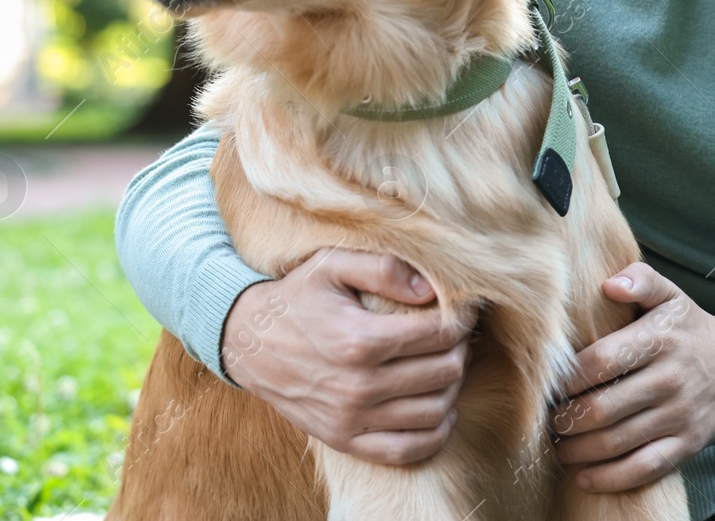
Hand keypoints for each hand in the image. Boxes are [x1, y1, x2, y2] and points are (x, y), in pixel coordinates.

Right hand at [220, 246, 477, 464]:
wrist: (248, 343)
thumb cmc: (297, 298)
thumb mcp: (332, 265)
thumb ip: (384, 268)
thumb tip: (431, 287)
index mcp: (360, 339)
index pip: (440, 333)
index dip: (463, 318)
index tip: (465, 308)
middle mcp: (359, 385)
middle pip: (445, 371)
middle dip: (461, 348)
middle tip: (457, 333)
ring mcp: (352, 418)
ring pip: (435, 411)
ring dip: (452, 386)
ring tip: (447, 363)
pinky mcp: (345, 440)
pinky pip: (406, 449)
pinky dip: (434, 432)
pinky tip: (439, 409)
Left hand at [549, 262, 714, 492]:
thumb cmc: (687, 328)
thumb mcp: (669, 294)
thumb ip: (639, 280)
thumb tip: (608, 284)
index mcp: (658, 339)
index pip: (599, 362)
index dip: (566, 378)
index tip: (548, 384)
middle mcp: (668, 379)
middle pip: (601, 408)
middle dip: (564, 419)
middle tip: (548, 419)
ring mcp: (678, 415)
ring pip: (616, 442)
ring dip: (577, 450)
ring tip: (558, 445)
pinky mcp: (686, 444)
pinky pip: (643, 468)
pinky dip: (609, 478)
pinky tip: (583, 476)